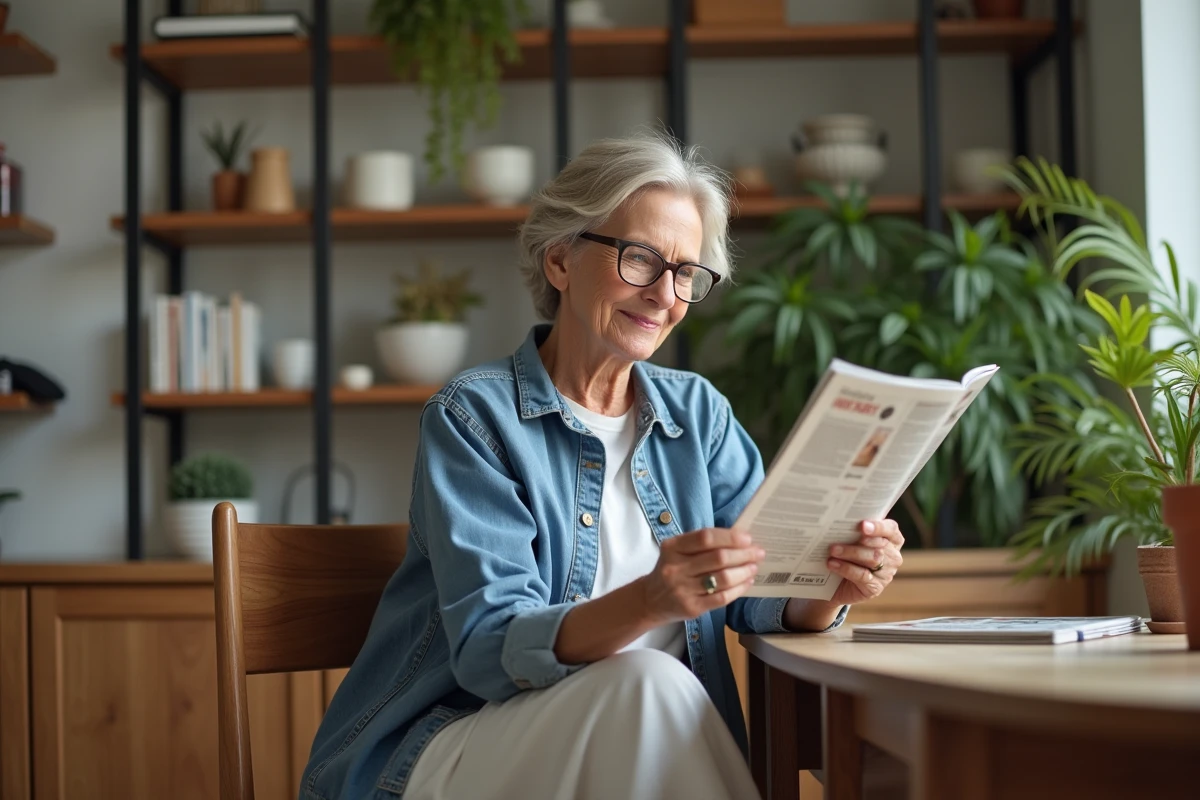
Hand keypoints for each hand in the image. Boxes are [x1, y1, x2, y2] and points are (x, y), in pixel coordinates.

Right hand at [638, 528, 764, 625]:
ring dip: (744, 571)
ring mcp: (683, 589)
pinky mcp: (692, 608)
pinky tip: (747, 582)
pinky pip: (722, 597)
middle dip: (743, 554)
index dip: (730, 537)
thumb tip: (739, 538)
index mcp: (672, 548)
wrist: (650, 600)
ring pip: (723, 579)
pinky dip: (739, 589)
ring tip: (754, 567)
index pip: (706, 538)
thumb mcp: (677, 551)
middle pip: (718, 558)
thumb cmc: (670, 570)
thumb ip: (701, 544)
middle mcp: (675, 568)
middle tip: (759, 552)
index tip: (748, 538)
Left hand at [826, 519, 903, 605]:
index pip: (890, 529)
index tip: (862, 525)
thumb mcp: (851, 539)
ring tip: (833, 551)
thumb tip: (841, 518)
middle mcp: (893, 555)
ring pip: (872, 559)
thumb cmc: (847, 554)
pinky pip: (863, 576)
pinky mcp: (876, 587)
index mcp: (892, 539)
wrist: (837, 583)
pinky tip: (833, 564)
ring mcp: (887, 573)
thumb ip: (854, 529)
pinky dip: (846, 569)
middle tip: (838, 539)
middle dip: (857, 542)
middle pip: (879, 545)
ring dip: (850, 553)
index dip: (878, 527)